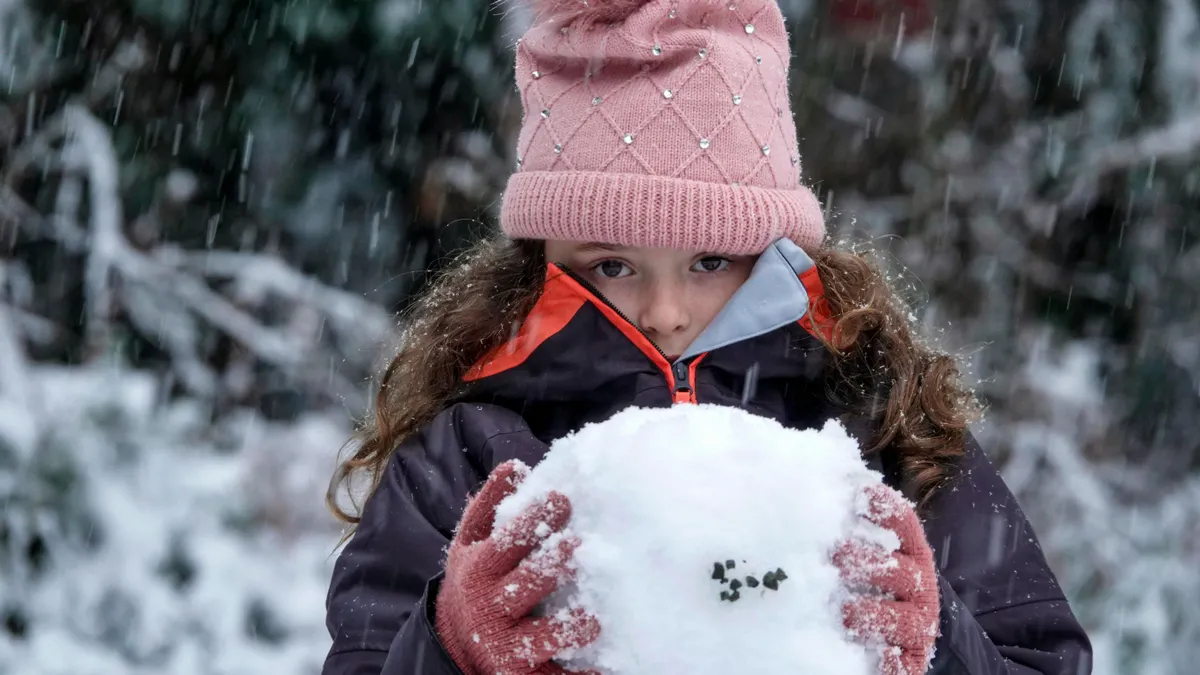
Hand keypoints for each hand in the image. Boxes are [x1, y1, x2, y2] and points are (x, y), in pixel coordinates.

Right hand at [435, 460, 598, 674]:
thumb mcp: (470, 544)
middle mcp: (490, 607)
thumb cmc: (474, 581)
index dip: (532, 521)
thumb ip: (489, 506)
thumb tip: (514, 465)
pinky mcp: (521, 672)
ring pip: (538, 638)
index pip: (507, 543)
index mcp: (480, 570)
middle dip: (549, 567)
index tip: (563, 499)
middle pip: (522, 586)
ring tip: (591, 620)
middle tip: (578, 545)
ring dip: (566, 629)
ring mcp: (507, 644)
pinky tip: (602, 671)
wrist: (453, 645)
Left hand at [835, 484, 939, 674]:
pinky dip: (893, 663)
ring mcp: (919, 625)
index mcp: (911, 555)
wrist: (910, 638)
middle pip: (896, 572)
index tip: (858, 491)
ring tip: (845, 612)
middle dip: (865, 564)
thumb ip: (852, 527)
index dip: (884, 506)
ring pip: (900, 619)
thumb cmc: (877, 588)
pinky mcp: (913, 661)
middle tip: (834, 556)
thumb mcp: (871, 555)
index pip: (903, 524)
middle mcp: (920, 587)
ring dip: (872, 614)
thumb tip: (824, 483)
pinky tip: (880, 659)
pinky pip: (905, 664)